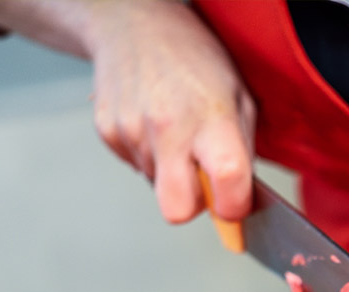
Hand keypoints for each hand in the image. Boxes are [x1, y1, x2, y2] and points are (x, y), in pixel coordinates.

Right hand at [0, 0, 255, 223]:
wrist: (133, 22)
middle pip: (177, 210)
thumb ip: (241, 151)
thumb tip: (239, 203)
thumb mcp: (237, 96)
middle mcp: (169, 126)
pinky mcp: (108, 133)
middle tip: (201, 180)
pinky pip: (136, 167)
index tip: (234, 202)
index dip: (234, 206)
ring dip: (171, 171)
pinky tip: (152, 123)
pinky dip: (148, 155)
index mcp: (211, 116)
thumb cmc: (193, 60)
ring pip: (157, 188)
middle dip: (192, 206)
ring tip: (175, 129)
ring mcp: (132, 131)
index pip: (227, 181)